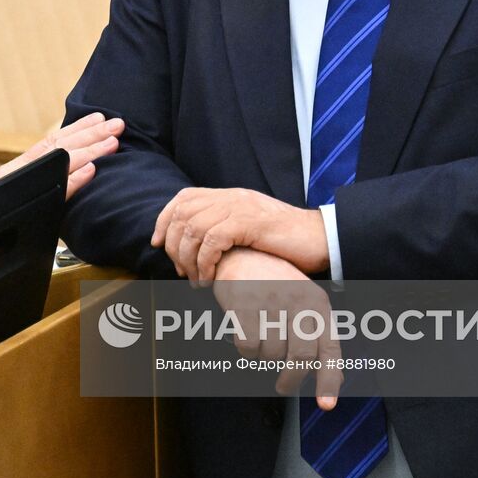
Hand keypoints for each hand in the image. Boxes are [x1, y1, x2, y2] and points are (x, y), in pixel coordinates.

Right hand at [0, 112, 123, 198]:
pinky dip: (72, 179)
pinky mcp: (23, 199)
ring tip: (112, 142)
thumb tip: (77, 170)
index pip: (56, 141)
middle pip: (62, 146)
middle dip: (92, 134)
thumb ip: (45, 179)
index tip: (101, 119)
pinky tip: (91, 171)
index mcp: (26, 165)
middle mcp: (24, 168)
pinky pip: (53, 189)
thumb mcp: (20, 190)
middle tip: (118, 124)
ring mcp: (22, 182)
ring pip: (59, 161)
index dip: (80, 129)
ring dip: (89, 150)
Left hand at [152, 187, 328, 283]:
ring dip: (187, 259)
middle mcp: (231, 197)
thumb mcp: (250, 229)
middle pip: (182, 213)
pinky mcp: (249, 223)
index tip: (157, 244)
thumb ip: (225, 229)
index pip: (183, 198)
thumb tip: (196, 246)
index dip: (163, 219)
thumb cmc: (286, 242)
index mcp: (229, 196)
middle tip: (180, 271)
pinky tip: (209, 279)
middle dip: (172, 245)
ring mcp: (240, 207)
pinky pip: (212, 240)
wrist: (320, 238)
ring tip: (196, 281)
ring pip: (193, 228)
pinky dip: (204, 262)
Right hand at [211, 248, 341, 405]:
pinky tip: (245, 332)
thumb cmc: (275, 283)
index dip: (328, 380)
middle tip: (284, 386)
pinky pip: (247, 346)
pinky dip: (245, 348)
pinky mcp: (245, 304)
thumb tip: (337, 378)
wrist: (241, 252)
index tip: (326, 405)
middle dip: (291, 379)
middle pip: (300, 357)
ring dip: (263, 356)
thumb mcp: (305, 305)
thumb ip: (321, 339)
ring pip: (270, 354)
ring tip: (260, 339)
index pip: (329, 348)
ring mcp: (271, 302)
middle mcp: (298, 301)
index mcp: (318, 303)